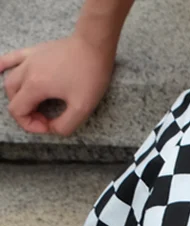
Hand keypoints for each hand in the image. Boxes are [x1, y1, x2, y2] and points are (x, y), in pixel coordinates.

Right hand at [0, 34, 115, 134]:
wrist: (94, 46)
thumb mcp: (82, 109)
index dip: (30, 124)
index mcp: (35, 86)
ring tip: (36, 104)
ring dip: (18, 96)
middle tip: (47, 118)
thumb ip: (65, 125)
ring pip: (11, 80)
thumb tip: (52, 129)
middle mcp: (26, 71)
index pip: (17, 110)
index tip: (48, 126)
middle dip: (26, 112)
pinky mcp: (35, 51)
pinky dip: (4, 66)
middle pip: (13, 97)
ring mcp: (29, 59)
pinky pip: (11, 58)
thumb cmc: (90, 76)